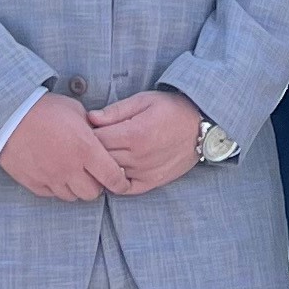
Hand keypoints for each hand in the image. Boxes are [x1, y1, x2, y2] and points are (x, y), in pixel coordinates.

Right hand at [0, 93, 130, 199]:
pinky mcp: (35, 184)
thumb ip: (92, 128)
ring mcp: (51, 178)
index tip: (120, 182)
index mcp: (86, 149)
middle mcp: (70, 168)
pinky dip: (57, 187)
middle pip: (93, 193)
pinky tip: (55, 173)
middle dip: (97, 185)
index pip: (113, 177)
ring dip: (76, 187)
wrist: (9, 116)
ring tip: (73, 173)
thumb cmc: (45, 109)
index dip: (120, 183)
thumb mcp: (76, 111)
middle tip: (93, 174)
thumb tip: (102, 138)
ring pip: (73, 197)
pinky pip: (53, 194)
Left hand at [88, 89, 204, 191]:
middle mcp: (138, 156)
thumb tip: (90, 118)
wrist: (202, 126)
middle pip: (100, 159)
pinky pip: (125, 188)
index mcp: (134, 133)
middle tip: (90, 142)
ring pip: (110, 174)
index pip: (96, 140)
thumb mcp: (144, 100)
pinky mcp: (152, 182)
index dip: (87, 134)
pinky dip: (115, 181)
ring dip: (102, 165)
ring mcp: (145, 172)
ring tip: (103, 154)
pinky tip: (115, 169)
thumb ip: (116, 111)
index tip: (86, 129)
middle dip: (92, 150)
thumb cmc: (172, 109)